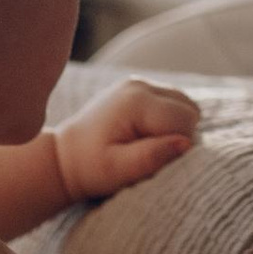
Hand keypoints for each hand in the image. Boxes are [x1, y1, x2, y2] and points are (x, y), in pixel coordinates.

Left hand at [52, 81, 201, 202]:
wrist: (64, 156)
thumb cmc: (90, 168)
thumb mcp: (117, 170)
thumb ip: (150, 157)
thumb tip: (185, 143)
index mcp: (136, 102)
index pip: (184, 122)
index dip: (178, 147)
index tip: (152, 160)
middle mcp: (140, 85)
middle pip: (189, 110)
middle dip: (179, 135)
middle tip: (149, 153)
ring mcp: (139, 83)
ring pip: (184, 104)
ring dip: (175, 127)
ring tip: (146, 144)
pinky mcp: (138, 87)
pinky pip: (172, 103)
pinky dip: (168, 121)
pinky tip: (145, 134)